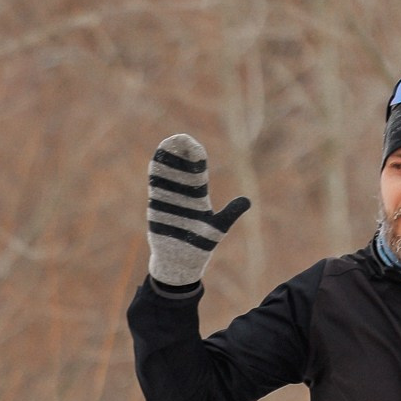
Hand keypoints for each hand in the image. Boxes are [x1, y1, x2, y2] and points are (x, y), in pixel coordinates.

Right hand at [147, 132, 250, 287]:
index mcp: (198, 197)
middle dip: (179, 154)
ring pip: (167, 178)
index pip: (197, 172)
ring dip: (166, 162)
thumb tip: (247, 201)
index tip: (194, 144)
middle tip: (178, 138)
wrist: (181, 263)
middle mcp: (183, 196)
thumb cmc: (200, 245)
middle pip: (181, 170)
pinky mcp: (157, 210)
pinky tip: (154, 164)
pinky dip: (156, 178)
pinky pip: (156, 191)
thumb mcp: (218, 228)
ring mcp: (169, 202)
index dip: (195, 158)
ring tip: (164, 145)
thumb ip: (230, 213)